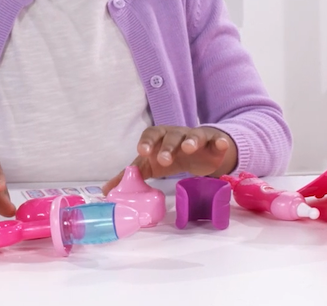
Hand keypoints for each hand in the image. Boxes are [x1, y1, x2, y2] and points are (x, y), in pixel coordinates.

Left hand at [101, 126, 237, 193]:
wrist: (199, 152)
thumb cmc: (171, 156)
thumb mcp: (151, 165)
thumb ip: (132, 176)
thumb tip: (106, 191)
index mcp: (160, 138)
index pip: (151, 135)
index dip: (147, 142)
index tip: (142, 151)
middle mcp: (178, 134)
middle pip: (172, 136)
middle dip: (167, 146)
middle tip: (164, 160)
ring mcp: (197, 137)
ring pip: (194, 135)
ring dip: (192, 140)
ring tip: (190, 148)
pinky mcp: (214, 143)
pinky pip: (217, 140)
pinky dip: (219, 142)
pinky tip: (220, 145)